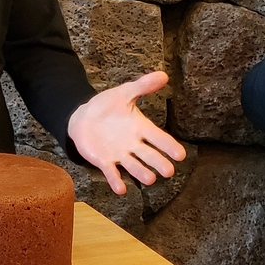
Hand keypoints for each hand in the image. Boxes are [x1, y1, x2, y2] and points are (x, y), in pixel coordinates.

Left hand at [67, 71, 185, 196]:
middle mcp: (134, 144)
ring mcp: (120, 154)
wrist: (83, 117)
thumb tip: (163, 75)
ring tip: (150, 179)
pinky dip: (116, 181)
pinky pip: (112, 173)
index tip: (180, 154)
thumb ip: (143, 86)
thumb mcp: (124, 93)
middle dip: (158, 162)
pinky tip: (121, 189)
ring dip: (141, 173)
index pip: (158, 138)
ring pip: (133, 166)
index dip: (169, 146)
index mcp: (140, 128)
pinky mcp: (105, 161)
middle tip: (169, 171)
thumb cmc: (107, 106)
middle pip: (149, 155)